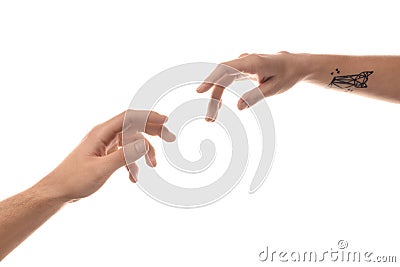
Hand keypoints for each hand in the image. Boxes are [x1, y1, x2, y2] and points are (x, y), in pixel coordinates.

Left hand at [35, 110, 175, 202]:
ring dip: (144, 152)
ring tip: (153, 166)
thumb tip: (145, 143)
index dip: (149, 116)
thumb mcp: (101, 169)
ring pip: (131, 142)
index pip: (129, 117)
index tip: (166, 120)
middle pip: (133, 126)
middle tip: (171, 139)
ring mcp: (105, 145)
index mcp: (101, 133)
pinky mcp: (105, 155)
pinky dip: (133, 163)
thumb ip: (124, 156)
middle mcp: (104, 135)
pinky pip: (125, 154)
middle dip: (153, 131)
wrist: (58, 191)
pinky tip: (134, 177)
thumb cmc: (74, 179)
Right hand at [196, 52, 306, 120]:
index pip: (226, 68)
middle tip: (210, 119)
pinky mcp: (241, 70)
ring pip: (222, 80)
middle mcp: (244, 60)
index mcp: (253, 62)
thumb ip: (256, 96)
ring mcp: (241, 64)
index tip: (200, 91)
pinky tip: (219, 106)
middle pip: (220, 77)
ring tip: (212, 118)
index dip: (211, 79)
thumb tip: (239, 107)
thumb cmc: (287, 75)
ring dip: (215, 98)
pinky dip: (221, 93)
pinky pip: (226, 80)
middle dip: (212, 97)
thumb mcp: (274, 88)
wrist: (295, 64)